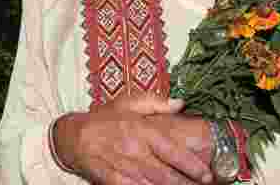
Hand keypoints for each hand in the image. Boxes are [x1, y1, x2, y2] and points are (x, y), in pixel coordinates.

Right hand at [55, 92, 213, 184]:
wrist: (72, 136)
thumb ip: (155, 103)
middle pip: (167, 174)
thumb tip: (181, 103)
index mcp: (141, 130)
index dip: (192, 165)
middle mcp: (135, 150)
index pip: (172, 151)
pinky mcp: (113, 180)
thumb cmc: (103, 119)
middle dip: (186, 184)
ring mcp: (123, 167)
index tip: (207, 175)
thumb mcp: (127, 102)